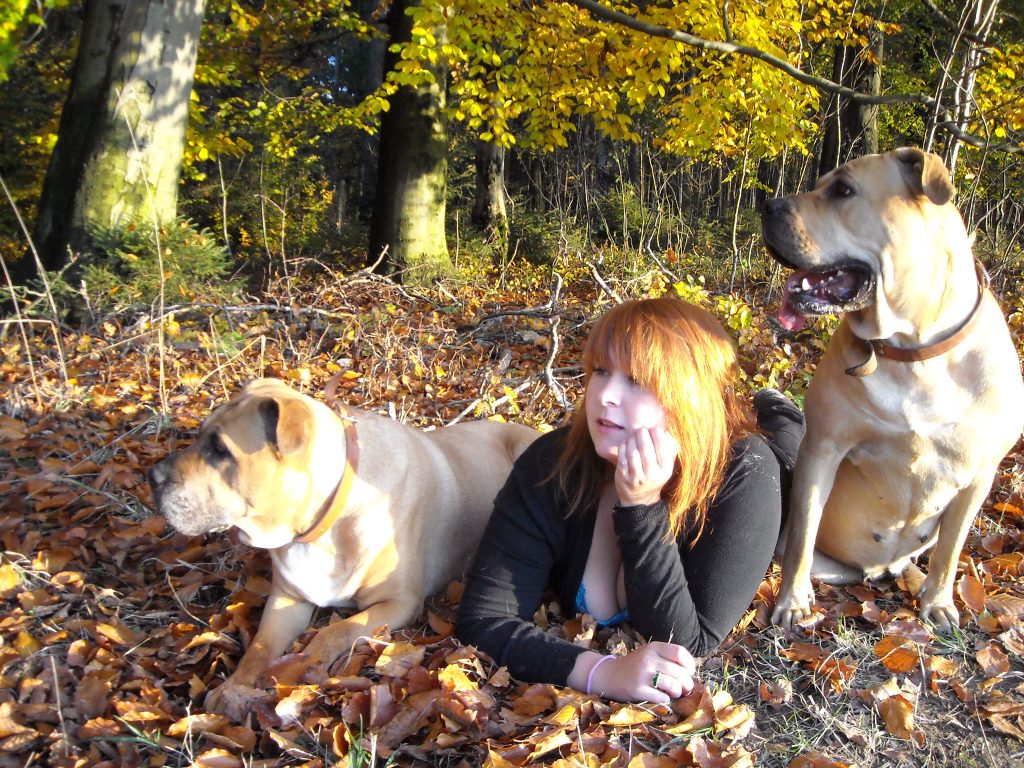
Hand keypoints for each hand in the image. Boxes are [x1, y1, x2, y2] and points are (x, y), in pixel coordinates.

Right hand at [571, 643, 695, 702]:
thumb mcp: (650, 654)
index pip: (680, 653)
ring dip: (677, 692)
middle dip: (687, 684)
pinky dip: (666, 700)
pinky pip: (662, 698)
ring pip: (673, 686)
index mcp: (654, 647)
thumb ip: (668, 658)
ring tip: (673, 693)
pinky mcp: (638, 690)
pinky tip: (660, 697)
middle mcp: (649, 659)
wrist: (609, 675)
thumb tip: (691, 674)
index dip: (690, 664)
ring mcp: (643, 674)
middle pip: (680, 672)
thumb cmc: (635, 665)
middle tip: (684, 689)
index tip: (689, 672)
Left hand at [614, 426, 678, 506]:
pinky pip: (622, 458)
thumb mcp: (667, 465)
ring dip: (632, 440)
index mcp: (666, 470)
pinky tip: (626, 445)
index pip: (662, 447)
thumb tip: (666, 432)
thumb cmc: (654, 476)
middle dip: (642, 435)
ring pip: (633, 452)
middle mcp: (652, 474)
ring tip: (633, 437)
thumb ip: (670, 449)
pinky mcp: (624, 478)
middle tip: (641, 430)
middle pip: (645, 448)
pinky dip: (623, 448)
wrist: (641, 499)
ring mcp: (637, 477)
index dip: (656, 434)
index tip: (653, 429)